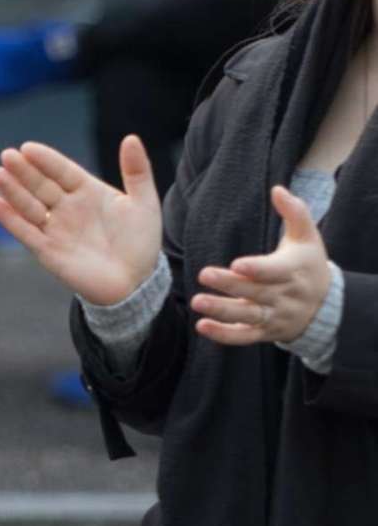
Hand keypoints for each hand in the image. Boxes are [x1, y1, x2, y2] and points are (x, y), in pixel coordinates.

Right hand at [0, 136, 162, 306]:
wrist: (137, 284)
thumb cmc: (140, 243)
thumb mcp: (144, 203)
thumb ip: (137, 171)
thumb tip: (131, 138)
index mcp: (86, 192)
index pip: (62, 171)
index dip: (46, 160)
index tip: (28, 147)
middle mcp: (66, 207)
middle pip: (40, 185)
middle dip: (23, 171)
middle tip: (7, 156)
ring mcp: (55, 228)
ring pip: (29, 206)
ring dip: (12, 191)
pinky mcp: (47, 251)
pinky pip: (25, 232)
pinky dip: (10, 219)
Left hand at [191, 186, 331, 346]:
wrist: (326, 305)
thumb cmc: (308, 263)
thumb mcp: (307, 237)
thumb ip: (294, 212)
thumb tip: (277, 189)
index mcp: (294, 271)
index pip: (276, 271)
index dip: (258, 269)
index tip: (237, 264)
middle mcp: (285, 296)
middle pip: (257, 293)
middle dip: (231, 285)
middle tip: (204, 274)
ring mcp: (275, 317)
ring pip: (248, 316)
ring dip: (223, 311)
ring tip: (197, 302)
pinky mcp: (265, 332)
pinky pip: (245, 336)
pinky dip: (225, 335)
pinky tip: (202, 326)